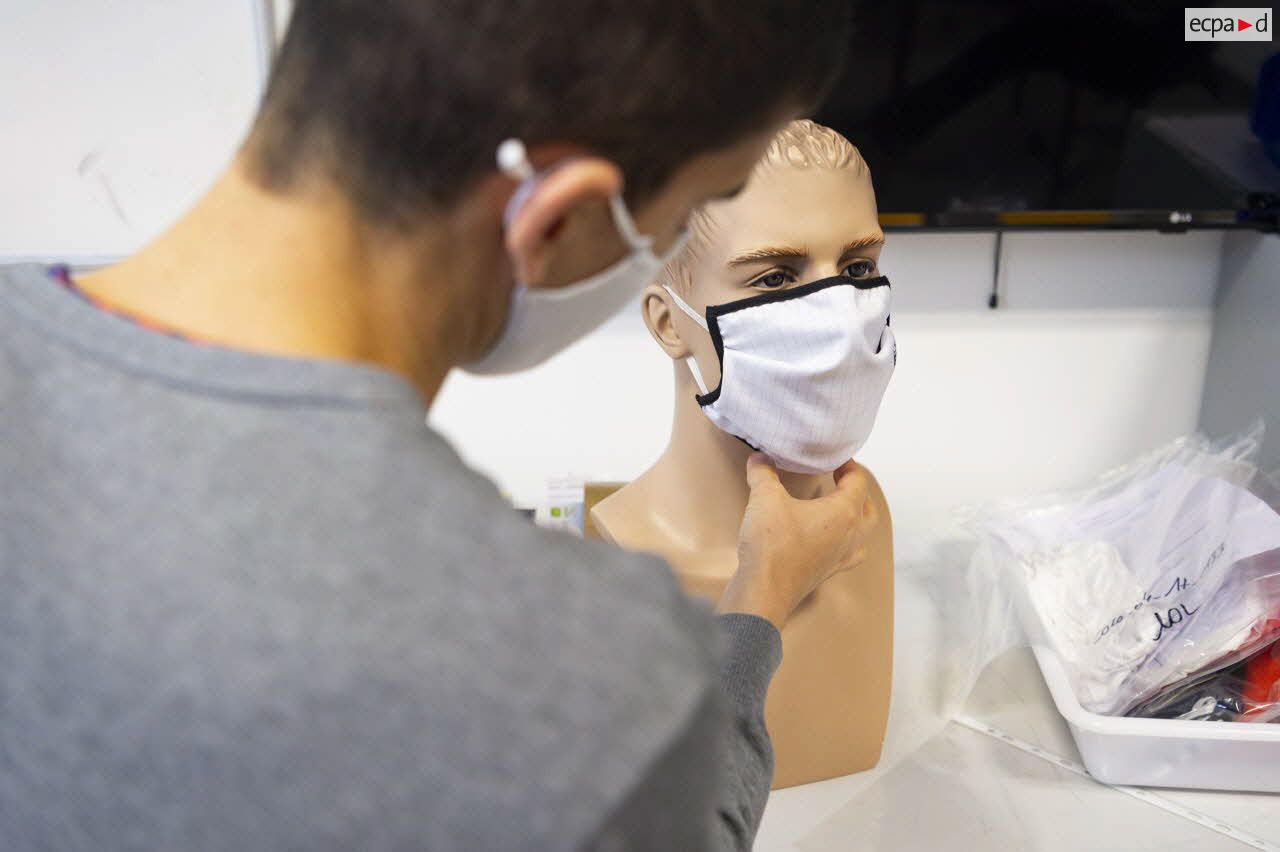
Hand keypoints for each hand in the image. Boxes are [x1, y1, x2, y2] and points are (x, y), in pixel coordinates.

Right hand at [717, 454, 879, 629]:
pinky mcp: (827, 573)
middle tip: (840, 479)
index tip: (835, 458)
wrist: (764, 591)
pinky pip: (848, 555)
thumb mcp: (765, 498)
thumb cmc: (772, 545)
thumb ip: (763, 473)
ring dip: (857, 519)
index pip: (859, 482)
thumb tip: (760, 457)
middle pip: (868, 509)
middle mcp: (850, 536)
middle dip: (858, 491)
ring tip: (840, 509)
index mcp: (844, 513)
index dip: (849, 465)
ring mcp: (840, 558)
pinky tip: (829, 541)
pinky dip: (845, 544)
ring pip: (863, 535)